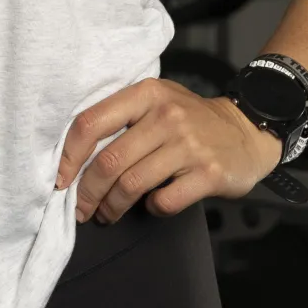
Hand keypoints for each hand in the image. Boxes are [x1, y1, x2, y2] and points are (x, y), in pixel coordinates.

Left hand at [57, 78, 282, 224]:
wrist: (247, 131)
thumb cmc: (190, 120)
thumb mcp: (157, 102)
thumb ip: (121, 118)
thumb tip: (74, 158)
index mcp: (146, 94)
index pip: (91, 123)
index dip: (69, 157)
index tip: (60, 180)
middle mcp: (166, 115)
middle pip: (108, 162)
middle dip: (87, 193)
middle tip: (81, 209)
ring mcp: (188, 145)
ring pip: (131, 184)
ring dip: (112, 206)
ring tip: (107, 213)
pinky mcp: (208, 173)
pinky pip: (164, 201)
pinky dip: (152, 210)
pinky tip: (152, 206)